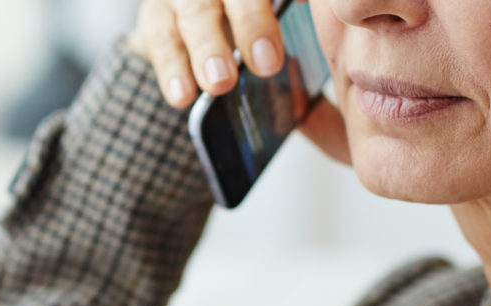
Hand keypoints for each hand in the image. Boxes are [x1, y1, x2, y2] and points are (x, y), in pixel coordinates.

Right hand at [127, 0, 349, 163]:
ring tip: (220, 84)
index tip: (292, 39)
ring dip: (208, 47)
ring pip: (194, 8)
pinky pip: (157, 36)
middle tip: (266, 65)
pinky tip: (183, 96)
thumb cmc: (252, 43)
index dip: (278, 8)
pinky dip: (171, 68)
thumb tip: (336, 111)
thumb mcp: (286, 46)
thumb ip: (309, 60)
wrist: (193, 43)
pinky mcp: (154, 16)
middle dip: (252, 22)